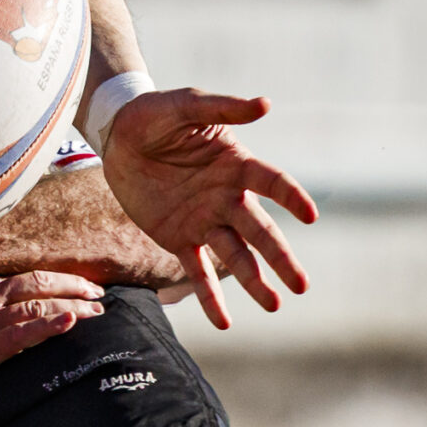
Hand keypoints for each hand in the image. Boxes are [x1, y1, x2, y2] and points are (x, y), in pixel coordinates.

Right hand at [0, 272, 103, 405]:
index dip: (57, 279)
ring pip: (37, 306)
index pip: (25, 277)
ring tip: (97, 309)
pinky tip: (70, 321)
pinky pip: (22, 335)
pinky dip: (49, 326)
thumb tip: (4, 310)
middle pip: (37, 284)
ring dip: (72, 305)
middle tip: (98, 293)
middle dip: (72, 286)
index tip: (81, 284)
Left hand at [99, 88, 317, 329]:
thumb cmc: (155, 114)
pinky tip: (223, 323)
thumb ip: (222, 108)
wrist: (117, 136)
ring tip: (274, 305)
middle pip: (259, 230)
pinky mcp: (178, 238)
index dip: (291, 198)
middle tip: (301, 285)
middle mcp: (227, 197)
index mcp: (236, 164)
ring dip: (254, 281)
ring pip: (235, 256)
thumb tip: (266, 104)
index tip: (310, 216)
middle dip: (280, 257)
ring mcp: (205, 220)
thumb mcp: (185, 104)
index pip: (272, 183)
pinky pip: (197, 272)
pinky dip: (210, 298)